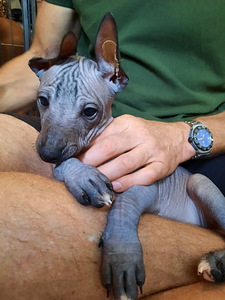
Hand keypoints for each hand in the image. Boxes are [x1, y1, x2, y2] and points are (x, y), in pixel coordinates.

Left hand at [79, 115, 194, 191]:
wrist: (176, 138)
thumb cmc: (145, 134)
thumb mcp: (127, 128)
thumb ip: (107, 136)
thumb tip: (82, 150)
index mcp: (128, 123)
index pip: (102, 136)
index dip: (86, 150)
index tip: (73, 161)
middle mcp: (140, 135)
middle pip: (111, 147)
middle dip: (91, 162)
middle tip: (79, 173)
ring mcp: (152, 151)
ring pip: (126, 163)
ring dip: (107, 174)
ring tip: (94, 181)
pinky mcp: (162, 166)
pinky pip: (144, 176)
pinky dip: (128, 183)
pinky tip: (115, 187)